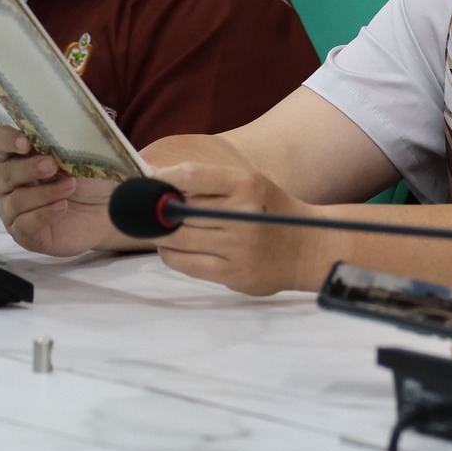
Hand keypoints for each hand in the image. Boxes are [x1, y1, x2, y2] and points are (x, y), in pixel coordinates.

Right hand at [0, 125, 122, 256]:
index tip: (26, 143)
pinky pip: (24, 225)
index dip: (8, 140)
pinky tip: (62, 207)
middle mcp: (8, 183)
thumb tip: (65, 126)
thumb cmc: (89, 180)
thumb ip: (67, 141)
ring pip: (16, 201)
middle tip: (52, 165)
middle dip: (29, 168)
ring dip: (44, 193)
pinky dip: (44, 214)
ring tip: (69, 187)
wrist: (105, 211)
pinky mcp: (24, 234)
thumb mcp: (82, 156)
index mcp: (17, 156)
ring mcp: (13, 210)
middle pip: (5, 173)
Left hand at [150, 161, 323, 295]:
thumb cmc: (271, 211)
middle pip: (178, 211)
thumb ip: (210, 183)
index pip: (192, 175)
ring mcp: (238, 248)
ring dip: (161, 234)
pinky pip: (186, 264)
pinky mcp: (234, 274)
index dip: (162, 178)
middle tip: (143, 208)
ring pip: (178, 239)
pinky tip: (173, 248)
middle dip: (155, 210)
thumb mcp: (250, 185)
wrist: (308, 249)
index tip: (146, 180)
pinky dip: (171, 254)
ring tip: (160, 228)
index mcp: (247, 184)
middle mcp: (243, 215)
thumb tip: (156, 178)